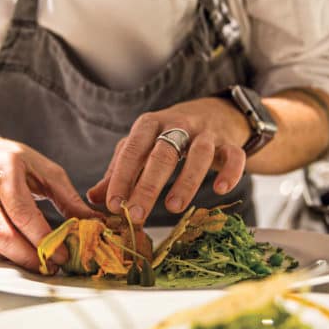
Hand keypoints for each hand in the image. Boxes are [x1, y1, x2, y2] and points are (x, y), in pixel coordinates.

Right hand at [0, 135, 96, 270]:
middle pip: (0, 233)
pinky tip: (20, 252)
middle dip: (28, 256)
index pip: (21, 211)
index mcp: (3, 165)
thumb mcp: (44, 169)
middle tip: (50, 265)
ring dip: (16, 259)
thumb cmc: (12, 161)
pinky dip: (3, 254)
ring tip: (40, 261)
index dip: (42, 238)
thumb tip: (95, 223)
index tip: (62, 253)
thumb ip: (68, 198)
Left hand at [87, 97, 251, 223]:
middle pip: (163, 153)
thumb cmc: (168, 136)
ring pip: (199, 154)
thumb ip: (119, 171)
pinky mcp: (229, 143)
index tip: (114, 205)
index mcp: (150, 124)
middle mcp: (178, 124)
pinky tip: (221, 190)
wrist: (213, 113)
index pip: (133, 150)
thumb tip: (93, 198)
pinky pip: (234, 155)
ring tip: (173, 207)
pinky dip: (230, 171)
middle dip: (148, 186)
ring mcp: (206, 133)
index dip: (121, 177)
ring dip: (186, 181)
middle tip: (137, 214)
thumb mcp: (142, 148)